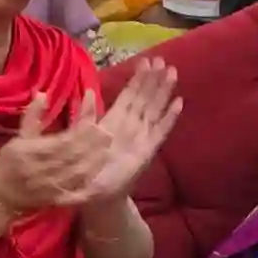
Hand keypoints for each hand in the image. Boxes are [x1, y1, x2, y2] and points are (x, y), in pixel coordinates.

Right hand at [0, 91, 110, 213]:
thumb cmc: (8, 164)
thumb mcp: (18, 138)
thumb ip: (32, 116)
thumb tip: (42, 93)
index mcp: (36, 151)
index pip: (66, 138)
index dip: (81, 129)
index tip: (94, 121)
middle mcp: (46, 168)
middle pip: (76, 154)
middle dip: (93, 144)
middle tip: (108, 133)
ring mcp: (52, 185)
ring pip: (79, 171)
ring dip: (95, 159)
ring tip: (107, 147)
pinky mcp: (57, 198)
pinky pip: (76, 188)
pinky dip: (88, 178)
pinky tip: (97, 169)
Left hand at [75, 62, 181, 205]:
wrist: (96, 196)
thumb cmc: (86, 169)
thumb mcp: (78, 140)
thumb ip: (85, 117)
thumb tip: (87, 92)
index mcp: (113, 121)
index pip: (128, 95)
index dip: (137, 79)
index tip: (146, 61)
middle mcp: (129, 125)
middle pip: (144, 98)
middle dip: (154, 79)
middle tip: (163, 60)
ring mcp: (141, 136)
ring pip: (154, 109)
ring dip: (164, 91)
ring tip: (173, 72)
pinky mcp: (149, 150)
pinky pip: (161, 131)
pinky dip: (170, 117)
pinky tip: (179, 103)